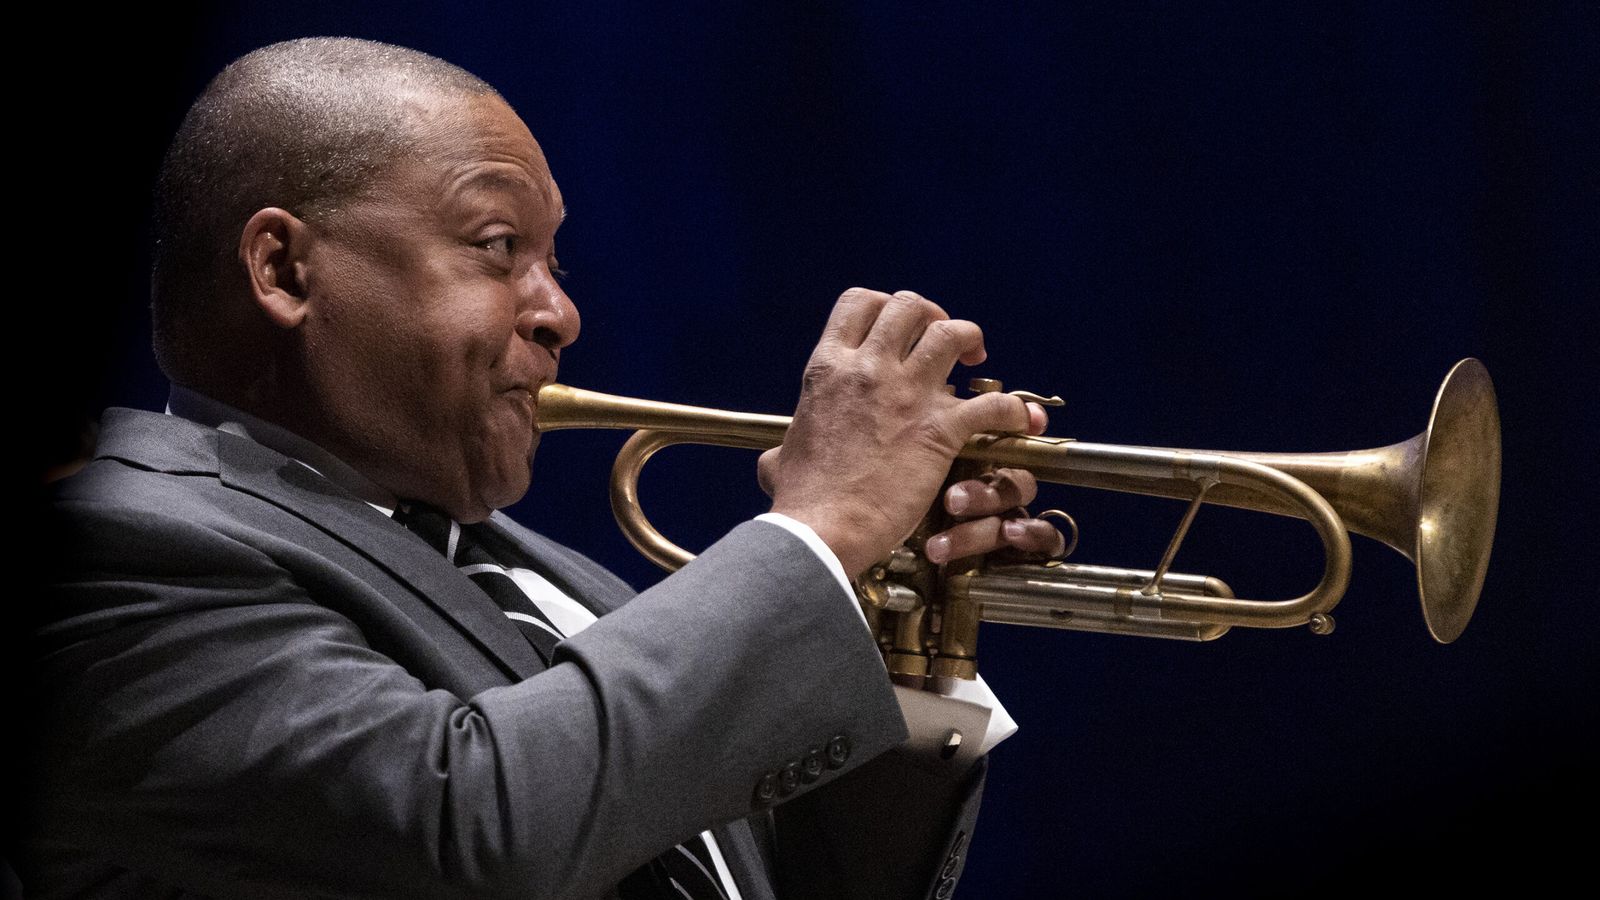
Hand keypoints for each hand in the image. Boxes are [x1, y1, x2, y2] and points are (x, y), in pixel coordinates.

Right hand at [759, 287, 1049, 575]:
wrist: (821, 532)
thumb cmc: (801, 502)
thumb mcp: (780, 460)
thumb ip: (783, 450)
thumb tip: (774, 461)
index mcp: (828, 369)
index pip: (860, 302)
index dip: (886, 307)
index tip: (899, 330)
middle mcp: (868, 369)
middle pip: (910, 307)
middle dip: (932, 316)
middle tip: (940, 343)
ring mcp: (905, 395)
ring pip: (952, 334)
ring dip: (970, 341)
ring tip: (976, 362)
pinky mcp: (938, 430)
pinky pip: (992, 404)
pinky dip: (1014, 409)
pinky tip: (1021, 421)